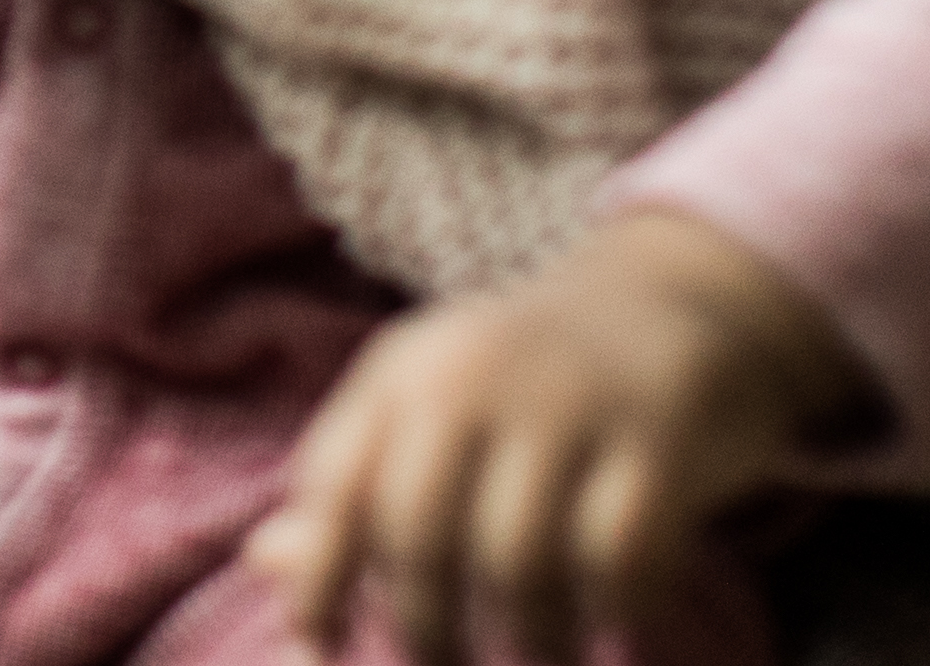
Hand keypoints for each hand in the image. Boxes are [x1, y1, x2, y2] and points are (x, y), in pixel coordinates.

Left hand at [245, 208, 879, 662]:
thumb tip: (265, 564)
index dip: (318, 582)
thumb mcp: (426, 404)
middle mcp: (472, 378)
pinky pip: (619, 555)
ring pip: (519, 561)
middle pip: (419, 535)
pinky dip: (616, 607)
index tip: (320, 651)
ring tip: (544, 655)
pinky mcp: (656, 435)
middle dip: (427, 631)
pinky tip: (617, 619)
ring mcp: (566, 403)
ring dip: (530, 637)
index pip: (334, 487)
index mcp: (402, 373)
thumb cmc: (521, 380)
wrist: (665, 299)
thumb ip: (353, 484)